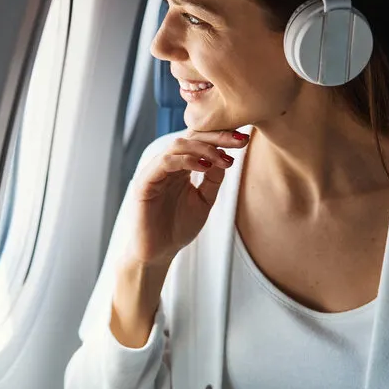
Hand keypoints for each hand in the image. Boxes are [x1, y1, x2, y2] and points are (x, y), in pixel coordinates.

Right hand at [129, 129, 249, 265]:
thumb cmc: (178, 228)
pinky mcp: (145, 183)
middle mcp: (167, 165)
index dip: (221, 137)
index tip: (243, 140)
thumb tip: (225, 157)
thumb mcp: (204, 200)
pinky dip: (185, 160)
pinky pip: (164, 163)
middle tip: (239, 140)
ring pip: (177, 145)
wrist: (158, 253)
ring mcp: (154, 172)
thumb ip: (213, 179)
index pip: (199, 142)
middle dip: (216, 136)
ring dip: (203, 148)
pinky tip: (204, 166)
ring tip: (222, 158)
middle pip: (190, 137)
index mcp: (180, 168)